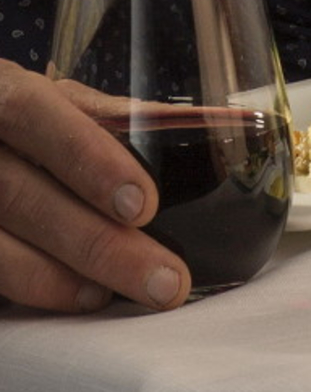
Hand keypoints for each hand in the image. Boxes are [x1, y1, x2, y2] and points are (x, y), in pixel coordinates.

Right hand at [0, 60, 189, 312]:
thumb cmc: (23, 126)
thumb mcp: (60, 106)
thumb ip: (115, 118)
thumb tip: (208, 126)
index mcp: (0, 93)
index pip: (33, 114)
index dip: (86, 159)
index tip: (141, 206)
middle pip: (20, 195)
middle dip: (97, 244)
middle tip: (164, 280)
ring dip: (62, 279)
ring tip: (122, 295)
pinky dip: (32, 291)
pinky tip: (77, 298)